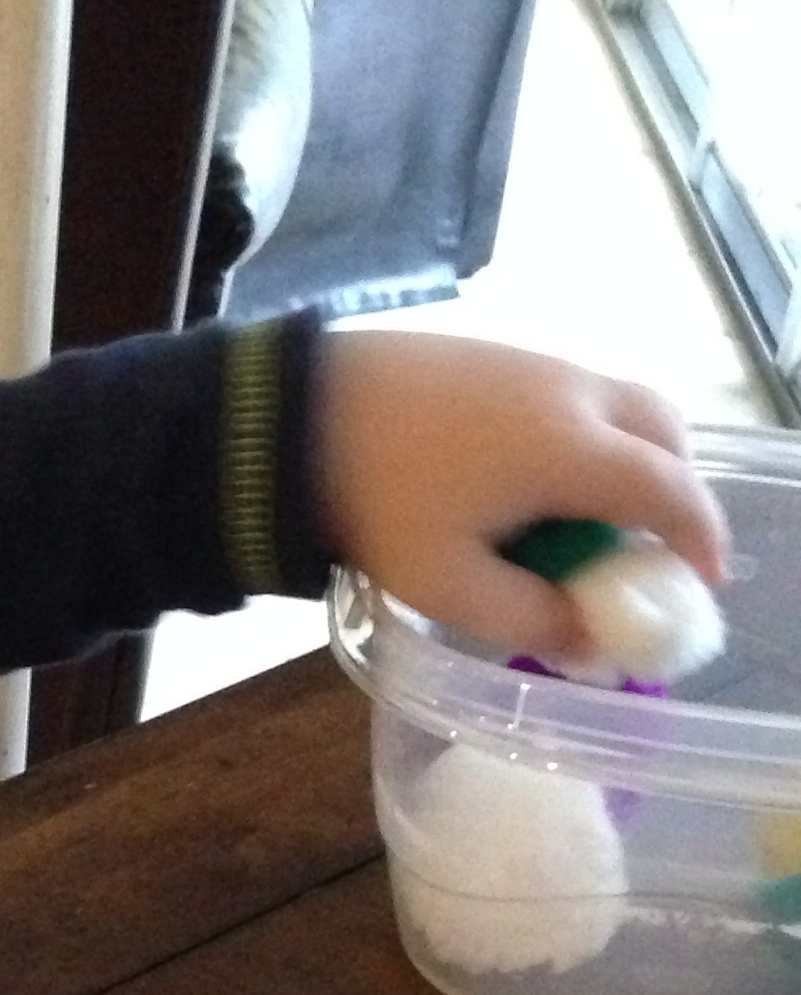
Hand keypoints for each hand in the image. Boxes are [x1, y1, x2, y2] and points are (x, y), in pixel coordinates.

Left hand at [311, 329, 730, 660]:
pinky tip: (532, 485)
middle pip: (666, 433)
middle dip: (674, 493)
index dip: (699, 540)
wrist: (293, 413)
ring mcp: (536, 362)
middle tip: (647, 549)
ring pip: (623, 407)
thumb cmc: (372, 501)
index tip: (700, 582)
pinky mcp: (499, 354)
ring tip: (586, 522)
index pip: (671, 491)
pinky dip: (586, 437)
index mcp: (571, 447)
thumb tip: (592, 640)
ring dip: (630, 461)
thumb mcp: (447, 586)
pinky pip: (576, 394)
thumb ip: (531, 617)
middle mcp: (573, 392)